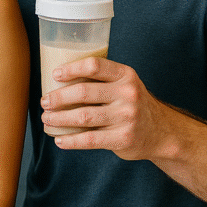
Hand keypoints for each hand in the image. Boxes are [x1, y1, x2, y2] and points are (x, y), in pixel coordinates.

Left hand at [42, 56, 169, 159]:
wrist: (161, 132)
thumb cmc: (132, 104)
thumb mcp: (125, 85)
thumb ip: (101, 80)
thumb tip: (57, 81)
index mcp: (125, 75)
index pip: (94, 66)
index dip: (71, 69)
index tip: (54, 75)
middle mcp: (128, 94)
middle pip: (83, 92)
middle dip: (58, 98)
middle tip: (44, 102)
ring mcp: (127, 117)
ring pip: (83, 116)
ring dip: (59, 118)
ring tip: (46, 119)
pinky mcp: (123, 138)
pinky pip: (90, 139)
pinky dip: (71, 140)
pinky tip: (59, 140)